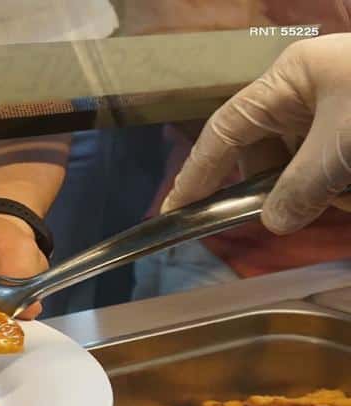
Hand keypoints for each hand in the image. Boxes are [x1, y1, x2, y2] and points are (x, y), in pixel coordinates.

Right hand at [161, 34, 350, 233]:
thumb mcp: (341, 148)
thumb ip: (300, 188)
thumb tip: (274, 222)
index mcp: (291, 79)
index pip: (224, 131)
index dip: (196, 171)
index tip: (175, 209)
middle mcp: (309, 91)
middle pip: (266, 152)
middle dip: (280, 189)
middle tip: (298, 215)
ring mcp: (338, 111)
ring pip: (304, 167)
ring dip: (323, 193)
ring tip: (349, 195)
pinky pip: (334, 169)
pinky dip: (343, 188)